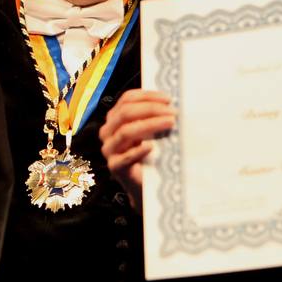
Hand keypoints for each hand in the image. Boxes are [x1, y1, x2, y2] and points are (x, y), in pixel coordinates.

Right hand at [99, 89, 174, 209]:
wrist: (145, 186)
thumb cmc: (149, 155)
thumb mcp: (150, 132)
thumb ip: (153, 118)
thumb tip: (172, 103)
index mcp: (115, 119)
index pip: (127, 99)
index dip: (147, 96)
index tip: (167, 99)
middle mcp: (108, 132)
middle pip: (125, 113)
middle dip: (151, 109)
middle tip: (172, 113)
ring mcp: (109, 150)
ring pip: (126, 132)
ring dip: (150, 125)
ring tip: (169, 124)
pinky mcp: (114, 167)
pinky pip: (124, 157)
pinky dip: (138, 151)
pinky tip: (151, 147)